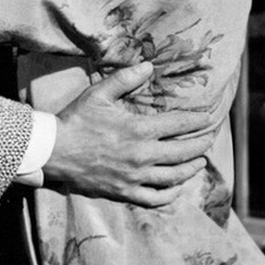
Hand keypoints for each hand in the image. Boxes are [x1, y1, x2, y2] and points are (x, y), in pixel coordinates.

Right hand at [46, 62, 216, 205]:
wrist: (54, 151)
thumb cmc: (76, 120)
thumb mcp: (99, 94)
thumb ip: (126, 79)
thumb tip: (148, 66)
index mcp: (138, 129)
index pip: (179, 125)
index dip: (197, 121)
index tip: (209, 118)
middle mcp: (142, 155)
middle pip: (184, 152)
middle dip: (201, 144)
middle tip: (210, 138)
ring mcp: (135, 177)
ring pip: (174, 177)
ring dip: (191, 168)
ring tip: (200, 161)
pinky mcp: (125, 192)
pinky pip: (156, 198)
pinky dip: (170, 193)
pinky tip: (176, 186)